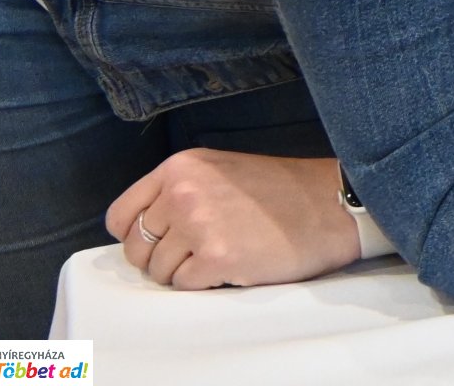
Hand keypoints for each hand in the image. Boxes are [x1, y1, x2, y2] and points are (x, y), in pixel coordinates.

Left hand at [105, 151, 359, 289]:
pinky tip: (232, 266)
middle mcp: (183, 192)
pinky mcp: (217, 258)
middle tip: (195, 256)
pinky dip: (204, 284)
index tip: (157, 243)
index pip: (121, 215)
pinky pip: (184, 286)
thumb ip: (180, 190)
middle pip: (136, 248)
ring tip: (220, 257)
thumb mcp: (222, 171)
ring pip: (158, 271)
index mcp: (181, 167)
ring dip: (183, 273)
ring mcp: (199, 225)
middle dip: (160, 260)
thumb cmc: (283, 192)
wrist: (332, 205)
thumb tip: (144, 231)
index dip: (134, 237)